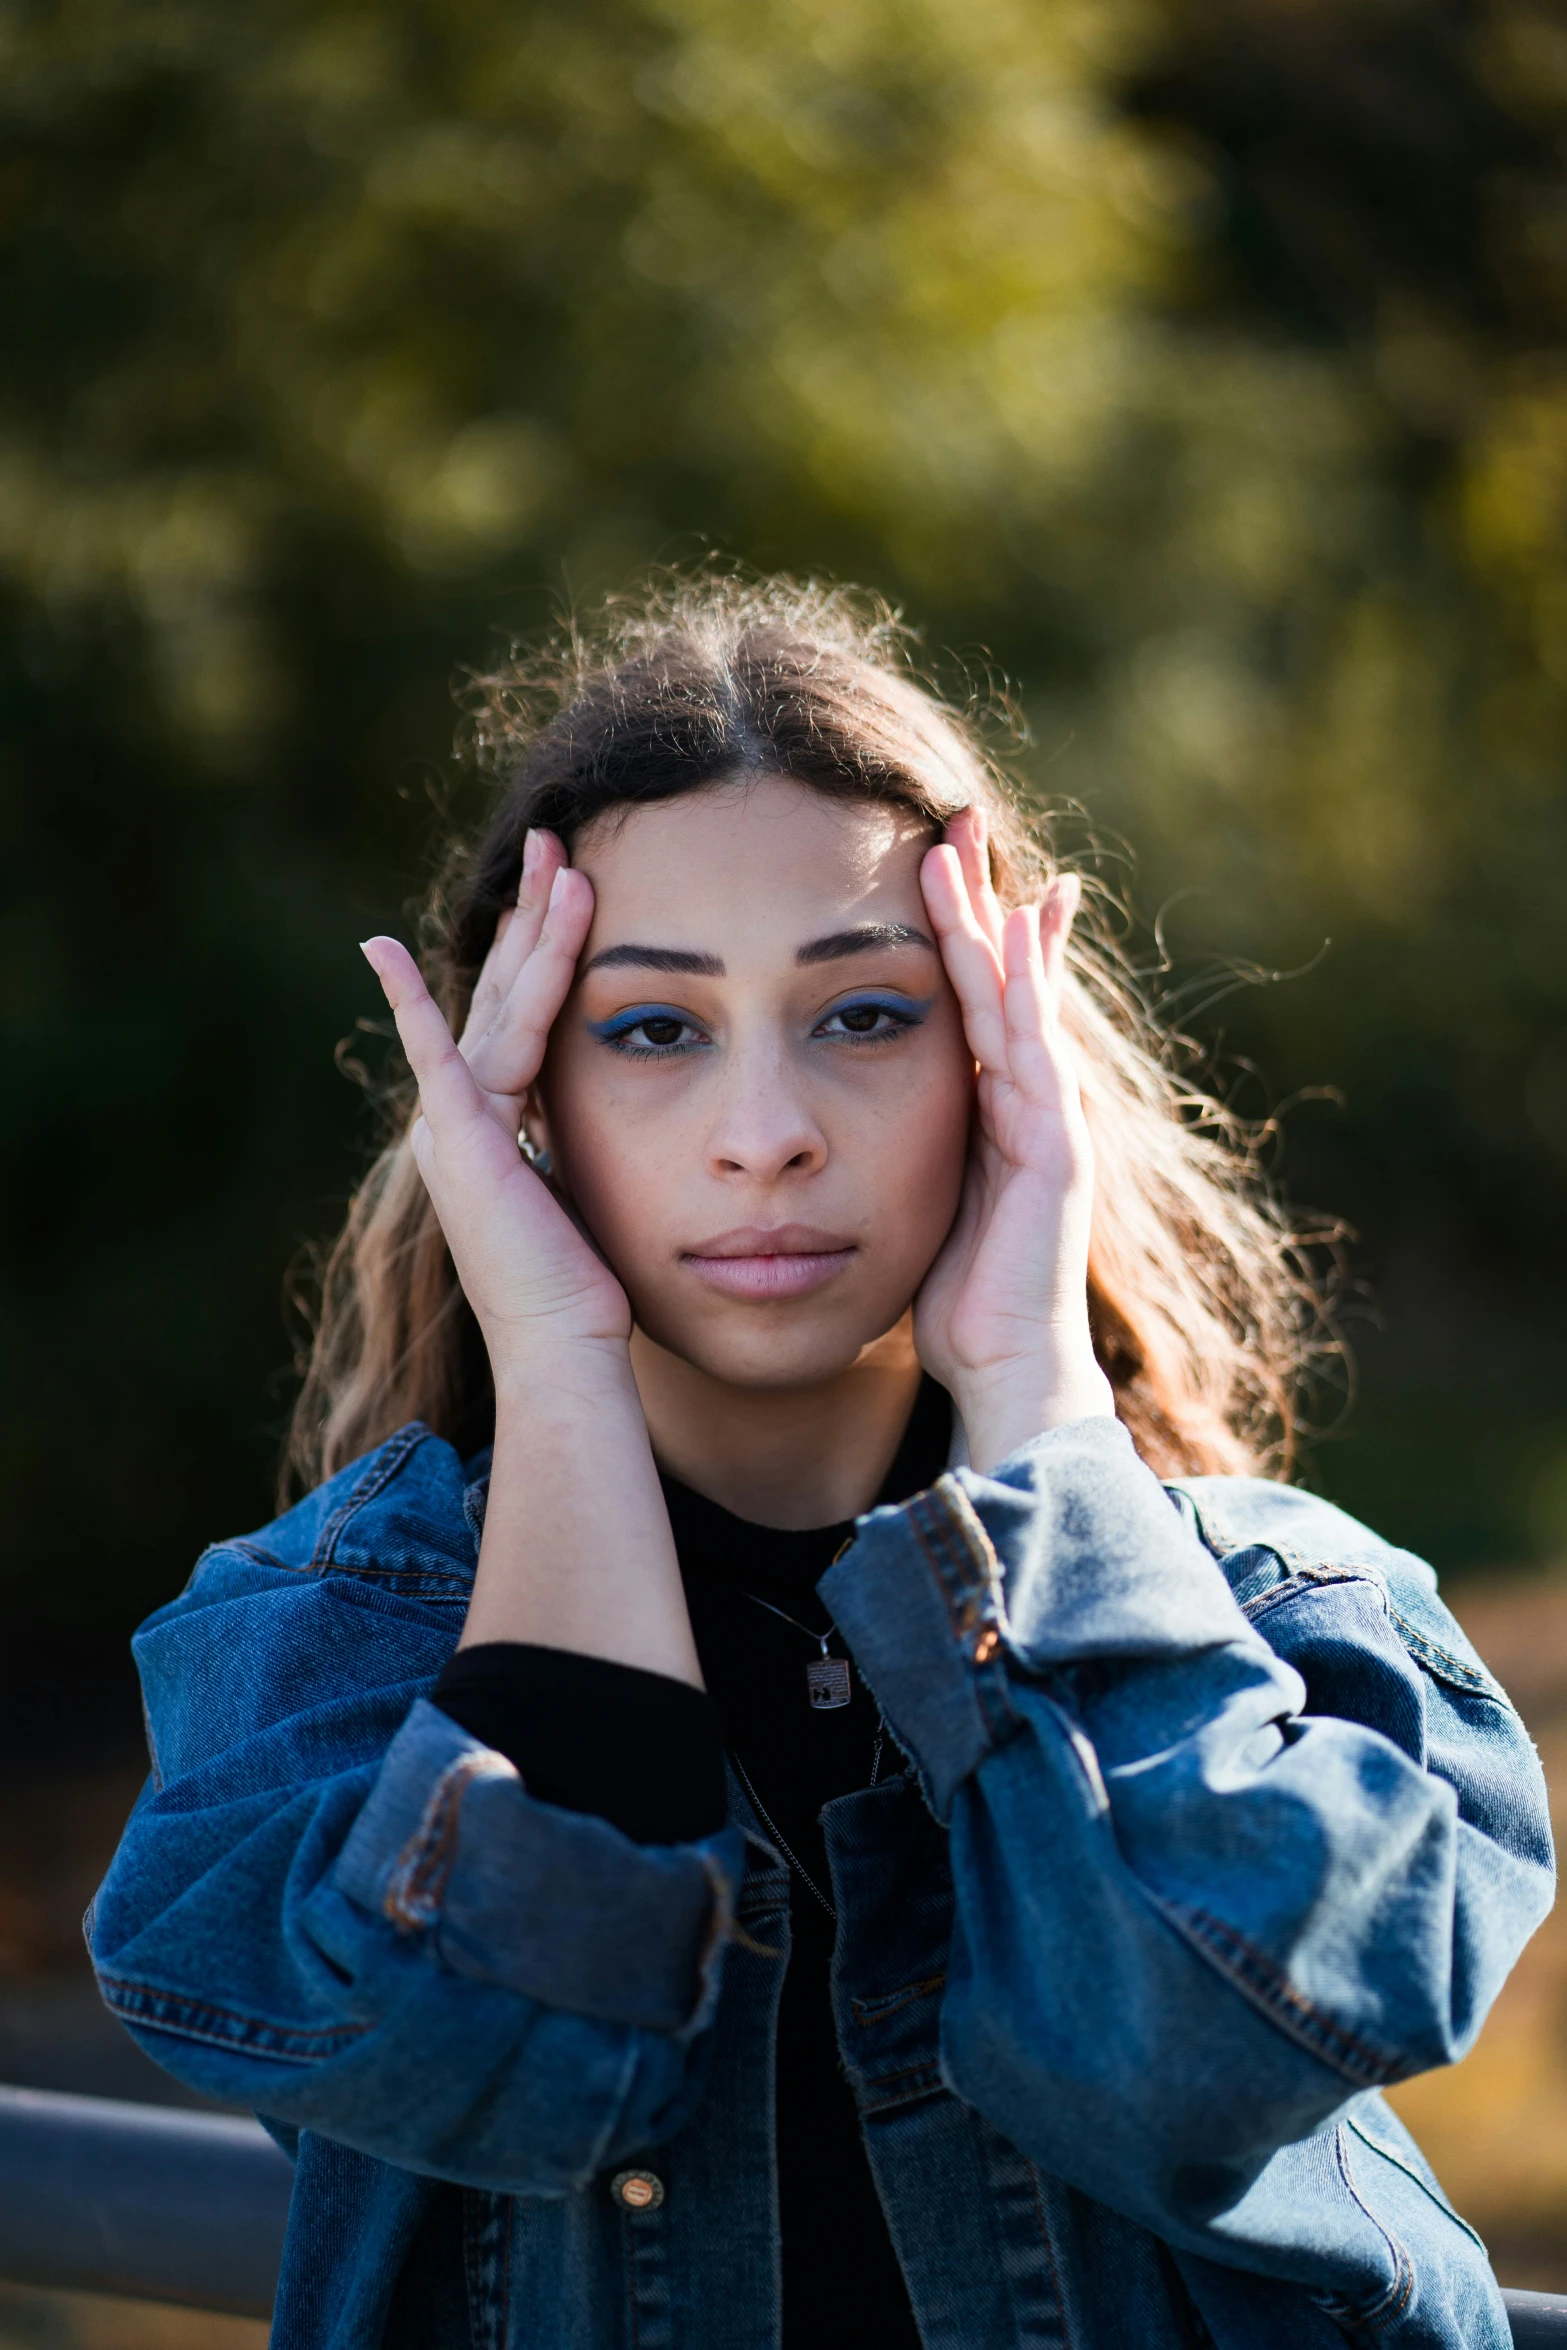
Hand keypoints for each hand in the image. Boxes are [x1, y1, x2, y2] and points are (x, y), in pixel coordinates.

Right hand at [361, 830, 631, 1383]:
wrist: (562, 1340)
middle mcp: (463, 1113)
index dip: (540, 947)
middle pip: (502, 988)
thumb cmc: (587, 1284)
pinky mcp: (457, 1137)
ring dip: (528, 930)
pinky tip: (379, 950)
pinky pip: (436, 1053)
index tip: (568, 887)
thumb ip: (579, 1135)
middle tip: (553, 839)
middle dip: (529, 912)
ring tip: (557, 860)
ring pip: (498, 1003)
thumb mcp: (589, 1184)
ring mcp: (454, 1122)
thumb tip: (620, 1104)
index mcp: (494, 1120)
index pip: (519, 1010)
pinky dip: (407, 1002)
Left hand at [914, 810, 1113, 1470]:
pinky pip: (1032, 1052)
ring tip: (958, 848)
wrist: (1007, 1374)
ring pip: (1016, 998)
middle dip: (977, 898)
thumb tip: (834, 1123)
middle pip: (1001, 978)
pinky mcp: (1057, 1150)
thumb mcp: (911, 1203)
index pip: (973, 1001)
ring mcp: (1051, 1122)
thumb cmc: (954, 1303)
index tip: (928, 865)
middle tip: (952, 816)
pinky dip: (1020, 990)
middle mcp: (1030, 1104)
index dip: (955, 932)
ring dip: (988, 921)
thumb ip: (894, 1153)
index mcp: (991, 1113)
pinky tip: (1005, 934)